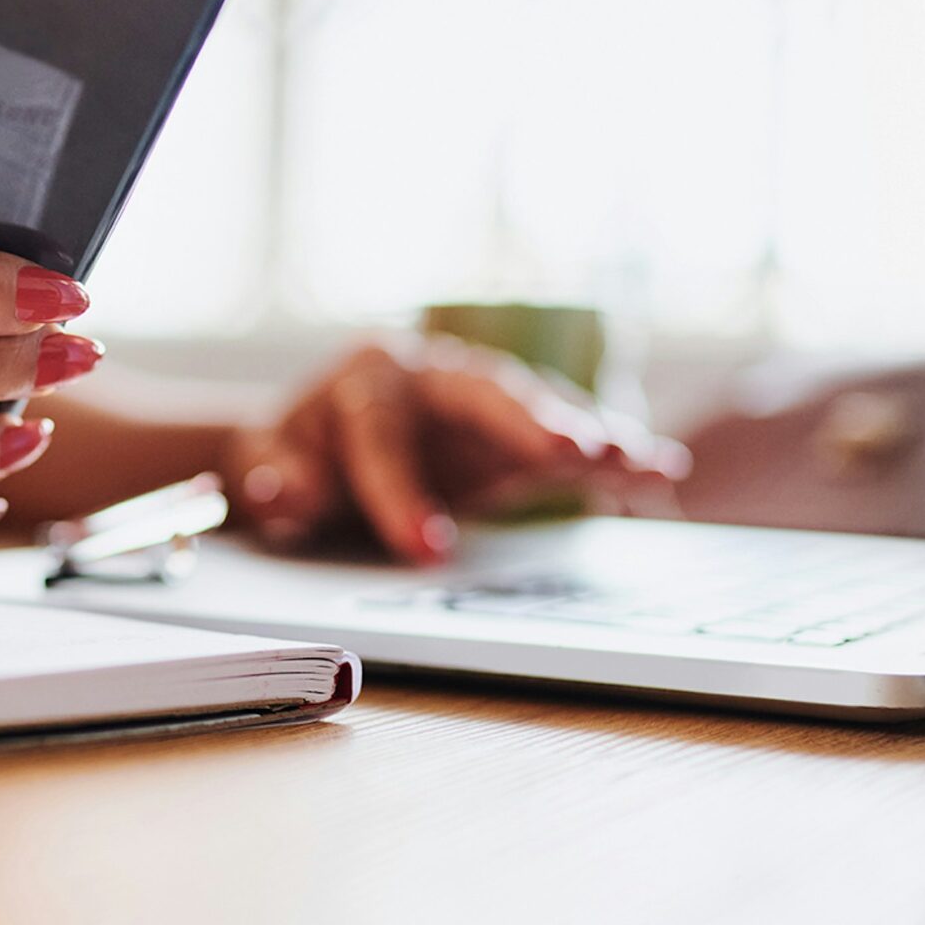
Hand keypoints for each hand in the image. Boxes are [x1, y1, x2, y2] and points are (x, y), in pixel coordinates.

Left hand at [220, 335, 687, 564]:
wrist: (318, 438)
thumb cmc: (294, 452)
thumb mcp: (267, 465)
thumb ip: (275, 479)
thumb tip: (288, 493)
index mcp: (365, 378)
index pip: (381, 432)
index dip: (401, 491)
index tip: (426, 550)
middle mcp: (433, 373)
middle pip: (482, 391)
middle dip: (525, 421)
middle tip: (569, 453)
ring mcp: (483, 399)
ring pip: (536, 409)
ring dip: (584, 433)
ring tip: (633, 459)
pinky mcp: (518, 433)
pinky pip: (566, 441)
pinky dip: (611, 453)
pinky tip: (657, 469)